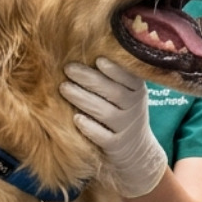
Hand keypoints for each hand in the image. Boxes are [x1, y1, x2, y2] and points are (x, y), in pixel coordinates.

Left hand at [60, 58, 168, 198]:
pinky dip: (90, 128)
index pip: (130, 78)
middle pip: (114, 93)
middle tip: (68, 69)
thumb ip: (113, 78)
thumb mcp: (127, 94)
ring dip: (83, 99)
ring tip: (63, 88)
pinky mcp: (116, 146)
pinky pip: (103, 137)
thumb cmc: (123, 112)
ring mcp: (125, 128)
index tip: (98, 59)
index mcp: (137, 91)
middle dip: (90, 79)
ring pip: (106, 113)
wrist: (137, 150)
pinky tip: (76, 118)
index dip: (115, 70)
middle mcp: (134, 109)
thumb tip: (83, 51)